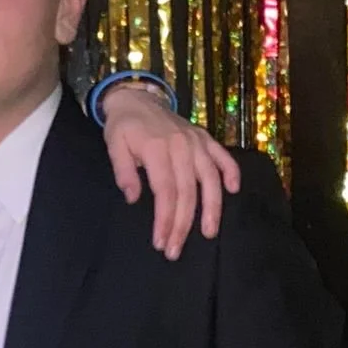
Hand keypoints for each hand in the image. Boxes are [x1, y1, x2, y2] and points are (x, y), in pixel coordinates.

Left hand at [99, 86, 241, 258]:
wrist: (136, 97)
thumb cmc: (124, 126)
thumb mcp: (114, 145)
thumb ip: (123, 171)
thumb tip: (132, 198)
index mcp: (158, 149)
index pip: (165, 192)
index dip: (165, 219)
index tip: (161, 242)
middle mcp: (182, 146)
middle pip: (187, 192)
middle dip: (183, 224)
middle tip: (175, 250)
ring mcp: (197, 142)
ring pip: (210, 180)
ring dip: (212, 208)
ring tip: (210, 233)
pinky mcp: (205, 138)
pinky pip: (224, 156)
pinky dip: (232, 172)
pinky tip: (234, 191)